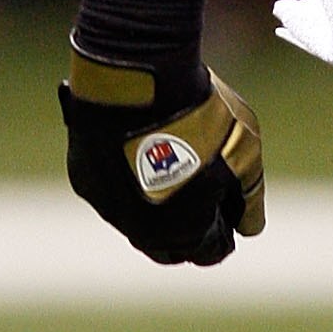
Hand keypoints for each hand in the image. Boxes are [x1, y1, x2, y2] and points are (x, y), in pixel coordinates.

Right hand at [60, 50, 265, 266]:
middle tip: (205, 201)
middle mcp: (139, 229)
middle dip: (190, 233)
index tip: (230, 213)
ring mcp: (107, 204)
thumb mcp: (243, 157)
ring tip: (174, 174)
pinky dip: (128, 184)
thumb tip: (249, 227)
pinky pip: (112, 193)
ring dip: (156, 209)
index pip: (209, 253)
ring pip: (136, 222)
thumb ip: (249, 199)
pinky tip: (140, 153)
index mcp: (182, 231)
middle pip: (169, 247)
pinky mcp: (84, 177)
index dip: (225, 235)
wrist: (136, 78)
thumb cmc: (198, 118)